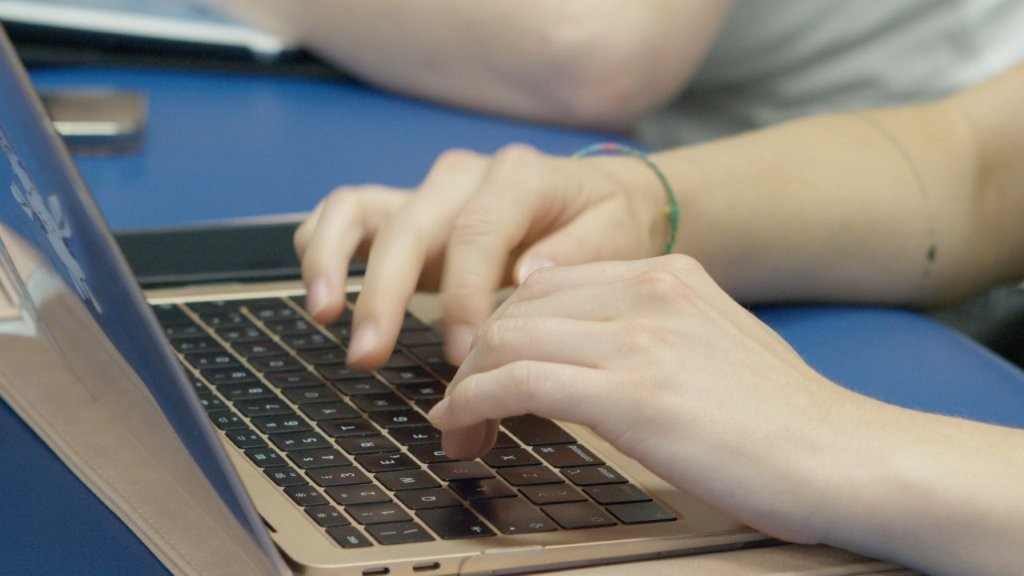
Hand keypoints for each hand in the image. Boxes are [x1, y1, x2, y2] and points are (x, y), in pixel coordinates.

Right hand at [294, 144, 668, 368]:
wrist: (598, 196)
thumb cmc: (608, 221)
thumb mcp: (617, 235)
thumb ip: (578, 254)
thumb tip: (524, 277)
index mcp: (520, 176)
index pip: (477, 233)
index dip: (462, 295)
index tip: (460, 355)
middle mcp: (463, 175)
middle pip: (409, 226)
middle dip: (384, 294)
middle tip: (369, 356)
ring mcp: (425, 190)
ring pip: (357, 209)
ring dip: (331, 262)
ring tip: (323, 315)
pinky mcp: (403, 211)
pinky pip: (345, 214)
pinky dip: (321, 247)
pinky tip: (319, 295)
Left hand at [428, 255, 874, 543]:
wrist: (843, 456)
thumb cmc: (780, 419)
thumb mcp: (712, 345)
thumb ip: (649, 330)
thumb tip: (581, 353)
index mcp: (668, 273)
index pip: (546, 285)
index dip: (500, 329)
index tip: (482, 370)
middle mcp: (650, 290)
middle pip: (516, 306)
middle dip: (472, 357)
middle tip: (457, 406)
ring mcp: (641, 337)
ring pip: (506, 338)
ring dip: (464, 386)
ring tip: (457, 428)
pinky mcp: (632, 391)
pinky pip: (518, 382)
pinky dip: (473, 403)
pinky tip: (461, 428)